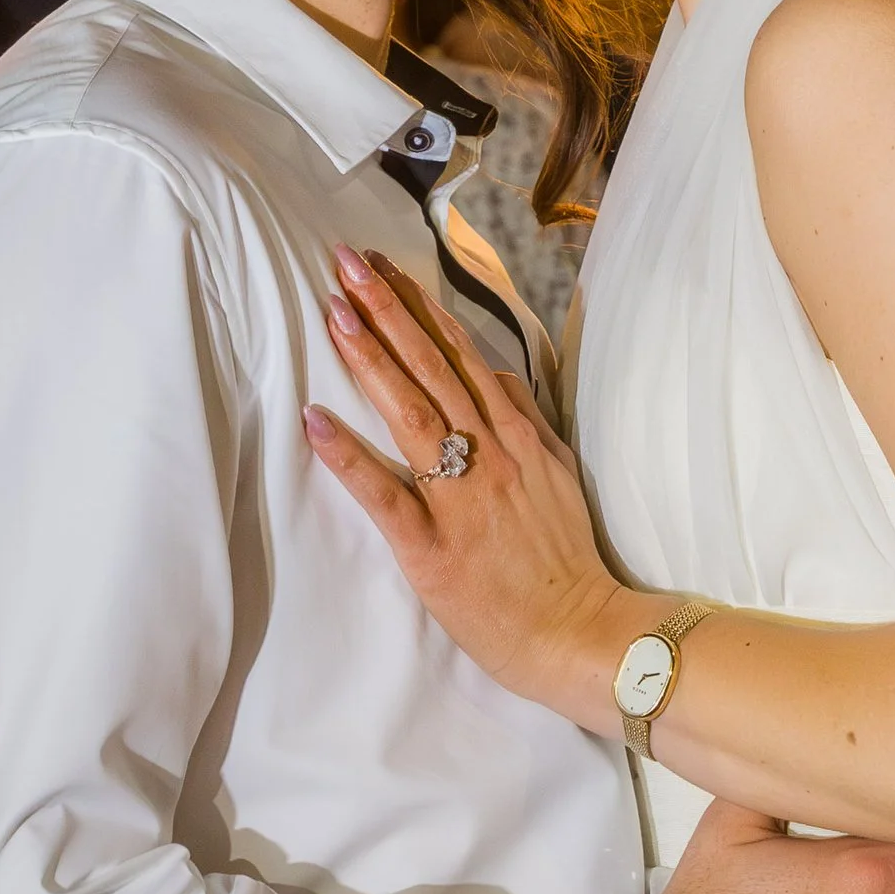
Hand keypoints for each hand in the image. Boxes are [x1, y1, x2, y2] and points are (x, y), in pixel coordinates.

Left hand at [303, 249, 641, 725]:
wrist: (580, 632)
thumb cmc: (566, 560)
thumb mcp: (560, 474)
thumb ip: (526, 422)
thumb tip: (495, 375)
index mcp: (516, 436)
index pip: (462, 355)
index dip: (420, 308)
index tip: (386, 267)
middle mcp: (489, 453)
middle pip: (432, 367)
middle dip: (387, 309)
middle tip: (346, 261)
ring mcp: (460, 497)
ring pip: (410, 411)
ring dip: (371, 357)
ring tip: (335, 311)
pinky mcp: (431, 547)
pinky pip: (384, 493)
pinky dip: (348, 454)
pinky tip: (314, 419)